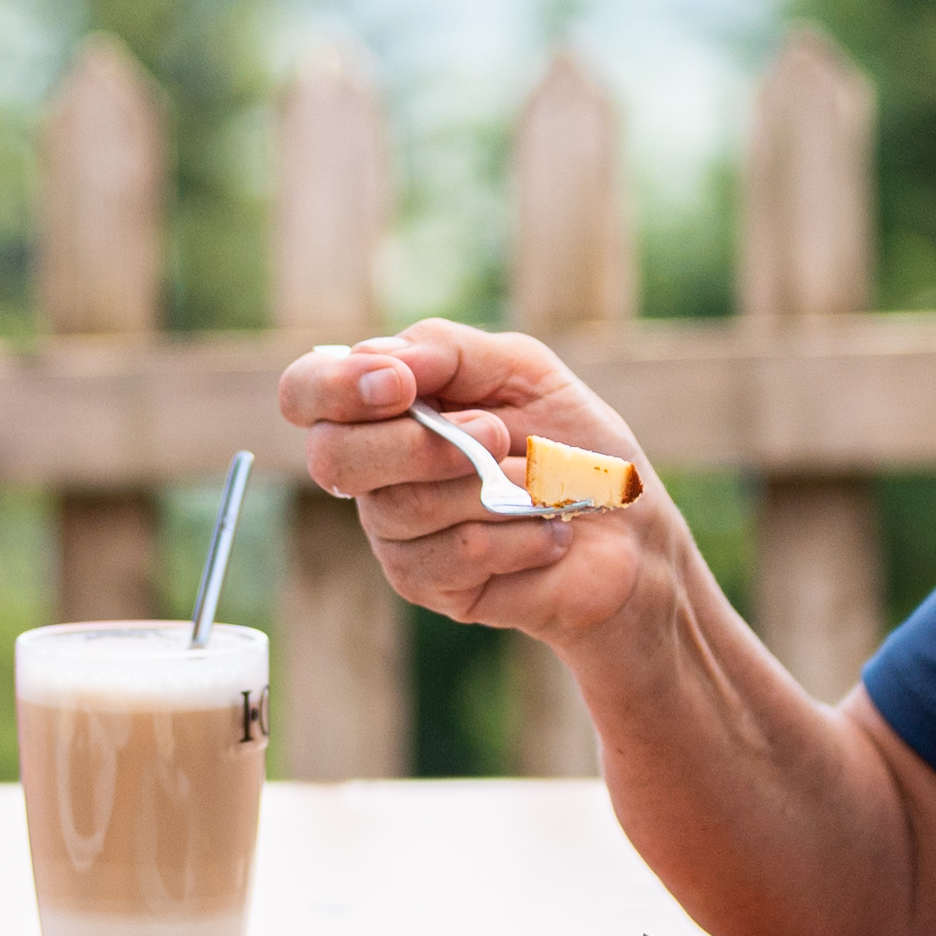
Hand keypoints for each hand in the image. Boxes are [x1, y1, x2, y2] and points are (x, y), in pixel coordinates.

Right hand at [275, 325, 668, 645]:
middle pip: (333, 456)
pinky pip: (451, 555)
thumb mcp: (522, 370)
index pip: (306, 391)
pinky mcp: (427, 584)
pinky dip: (516, 536)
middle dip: (418, 445)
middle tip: (496, 435)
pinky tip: (548, 533)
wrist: (629, 531)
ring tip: (542, 489)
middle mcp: (373, 468)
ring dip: (491, 490)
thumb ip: (448, 351)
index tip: (403, 386)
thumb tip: (385, 360)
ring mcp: (393, 530)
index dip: (335, 387)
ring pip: (401, 508)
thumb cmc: (573, 444)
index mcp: (384, 406)